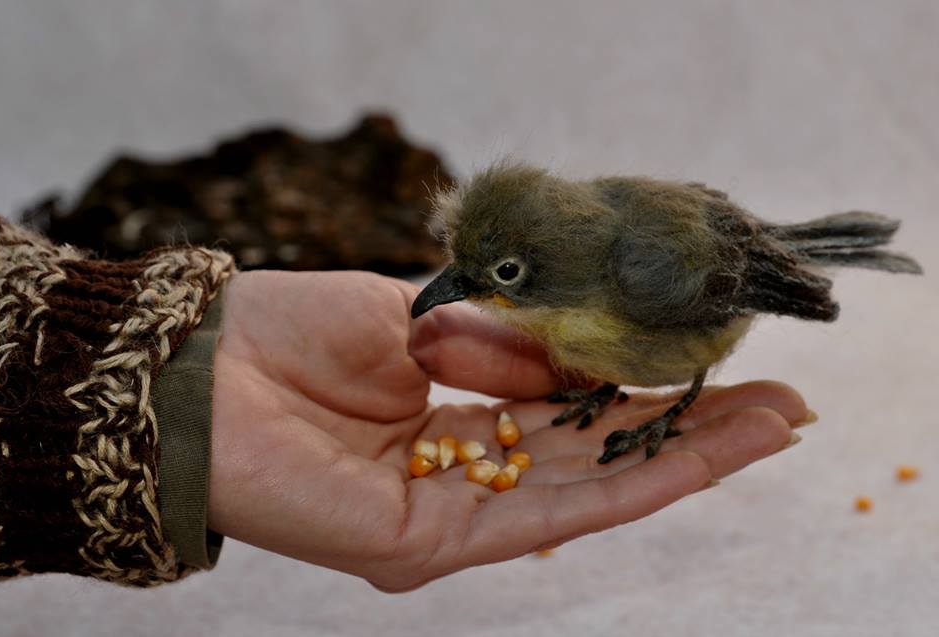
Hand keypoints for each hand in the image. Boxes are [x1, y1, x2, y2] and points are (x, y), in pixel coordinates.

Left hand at [209, 270, 809, 591]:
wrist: (197, 372)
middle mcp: (465, 475)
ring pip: (587, 490)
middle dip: (686, 429)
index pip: (571, 413)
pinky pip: (546, 513)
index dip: (646, 393)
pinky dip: (627, 485)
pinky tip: (697, 456)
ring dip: (681, 459)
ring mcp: (453, 516)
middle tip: (779, 402)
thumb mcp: (420, 319)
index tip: (723, 363)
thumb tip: (588, 351)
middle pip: (593, 457)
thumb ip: (505, 345)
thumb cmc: (290, 336)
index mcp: (457, 420)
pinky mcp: (431, 544)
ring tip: (768, 425)